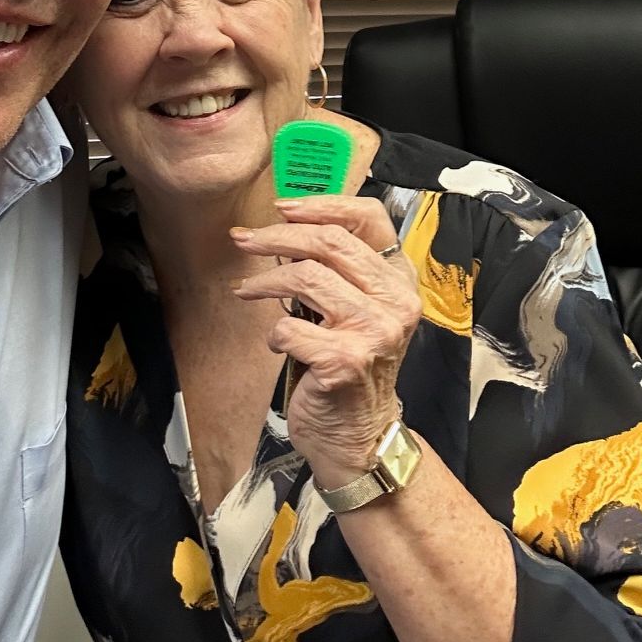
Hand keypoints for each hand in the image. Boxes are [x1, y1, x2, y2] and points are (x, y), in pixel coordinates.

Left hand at [231, 195, 420, 484]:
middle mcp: (396, 301)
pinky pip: (289, 327)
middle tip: (242, 239)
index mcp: (399, 280)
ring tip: (245, 290)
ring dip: (264, 282)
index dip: (324, 205)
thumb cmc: (349, 365)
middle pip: (328, 242)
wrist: (359, 436)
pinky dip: (273, 334)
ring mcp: (374, 331)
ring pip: (305, 278)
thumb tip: (285, 227)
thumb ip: (337, 270)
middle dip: (276, 236)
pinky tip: (278, 344)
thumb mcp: (356, 310)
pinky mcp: (346, 361)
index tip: (283, 207)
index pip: (371, 218)